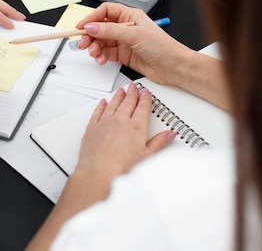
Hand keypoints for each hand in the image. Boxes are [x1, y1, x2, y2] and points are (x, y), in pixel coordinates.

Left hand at [25, 84, 174, 250]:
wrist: (98, 174)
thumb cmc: (121, 168)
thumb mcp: (147, 157)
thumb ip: (159, 144)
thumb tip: (170, 135)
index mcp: (135, 127)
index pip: (142, 108)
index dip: (145, 99)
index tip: (146, 93)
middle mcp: (119, 121)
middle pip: (128, 103)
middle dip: (132, 93)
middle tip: (134, 87)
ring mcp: (104, 124)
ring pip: (112, 104)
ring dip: (117, 96)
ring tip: (121, 90)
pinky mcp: (92, 129)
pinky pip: (97, 112)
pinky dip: (101, 106)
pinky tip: (103, 102)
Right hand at [75, 2, 191, 84]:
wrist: (173, 66)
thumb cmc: (162, 46)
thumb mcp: (134, 35)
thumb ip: (110, 31)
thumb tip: (91, 27)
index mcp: (130, 16)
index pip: (105, 12)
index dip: (91, 18)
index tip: (81, 27)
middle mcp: (125, 27)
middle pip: (100, 28)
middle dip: (90, 36)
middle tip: (83, 44)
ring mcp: (124, 42)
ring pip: (101, 42)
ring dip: (95, 48)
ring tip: (95, 54)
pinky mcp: (123, 55)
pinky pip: (106, 53)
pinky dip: (101, 57)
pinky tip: (102, 60)